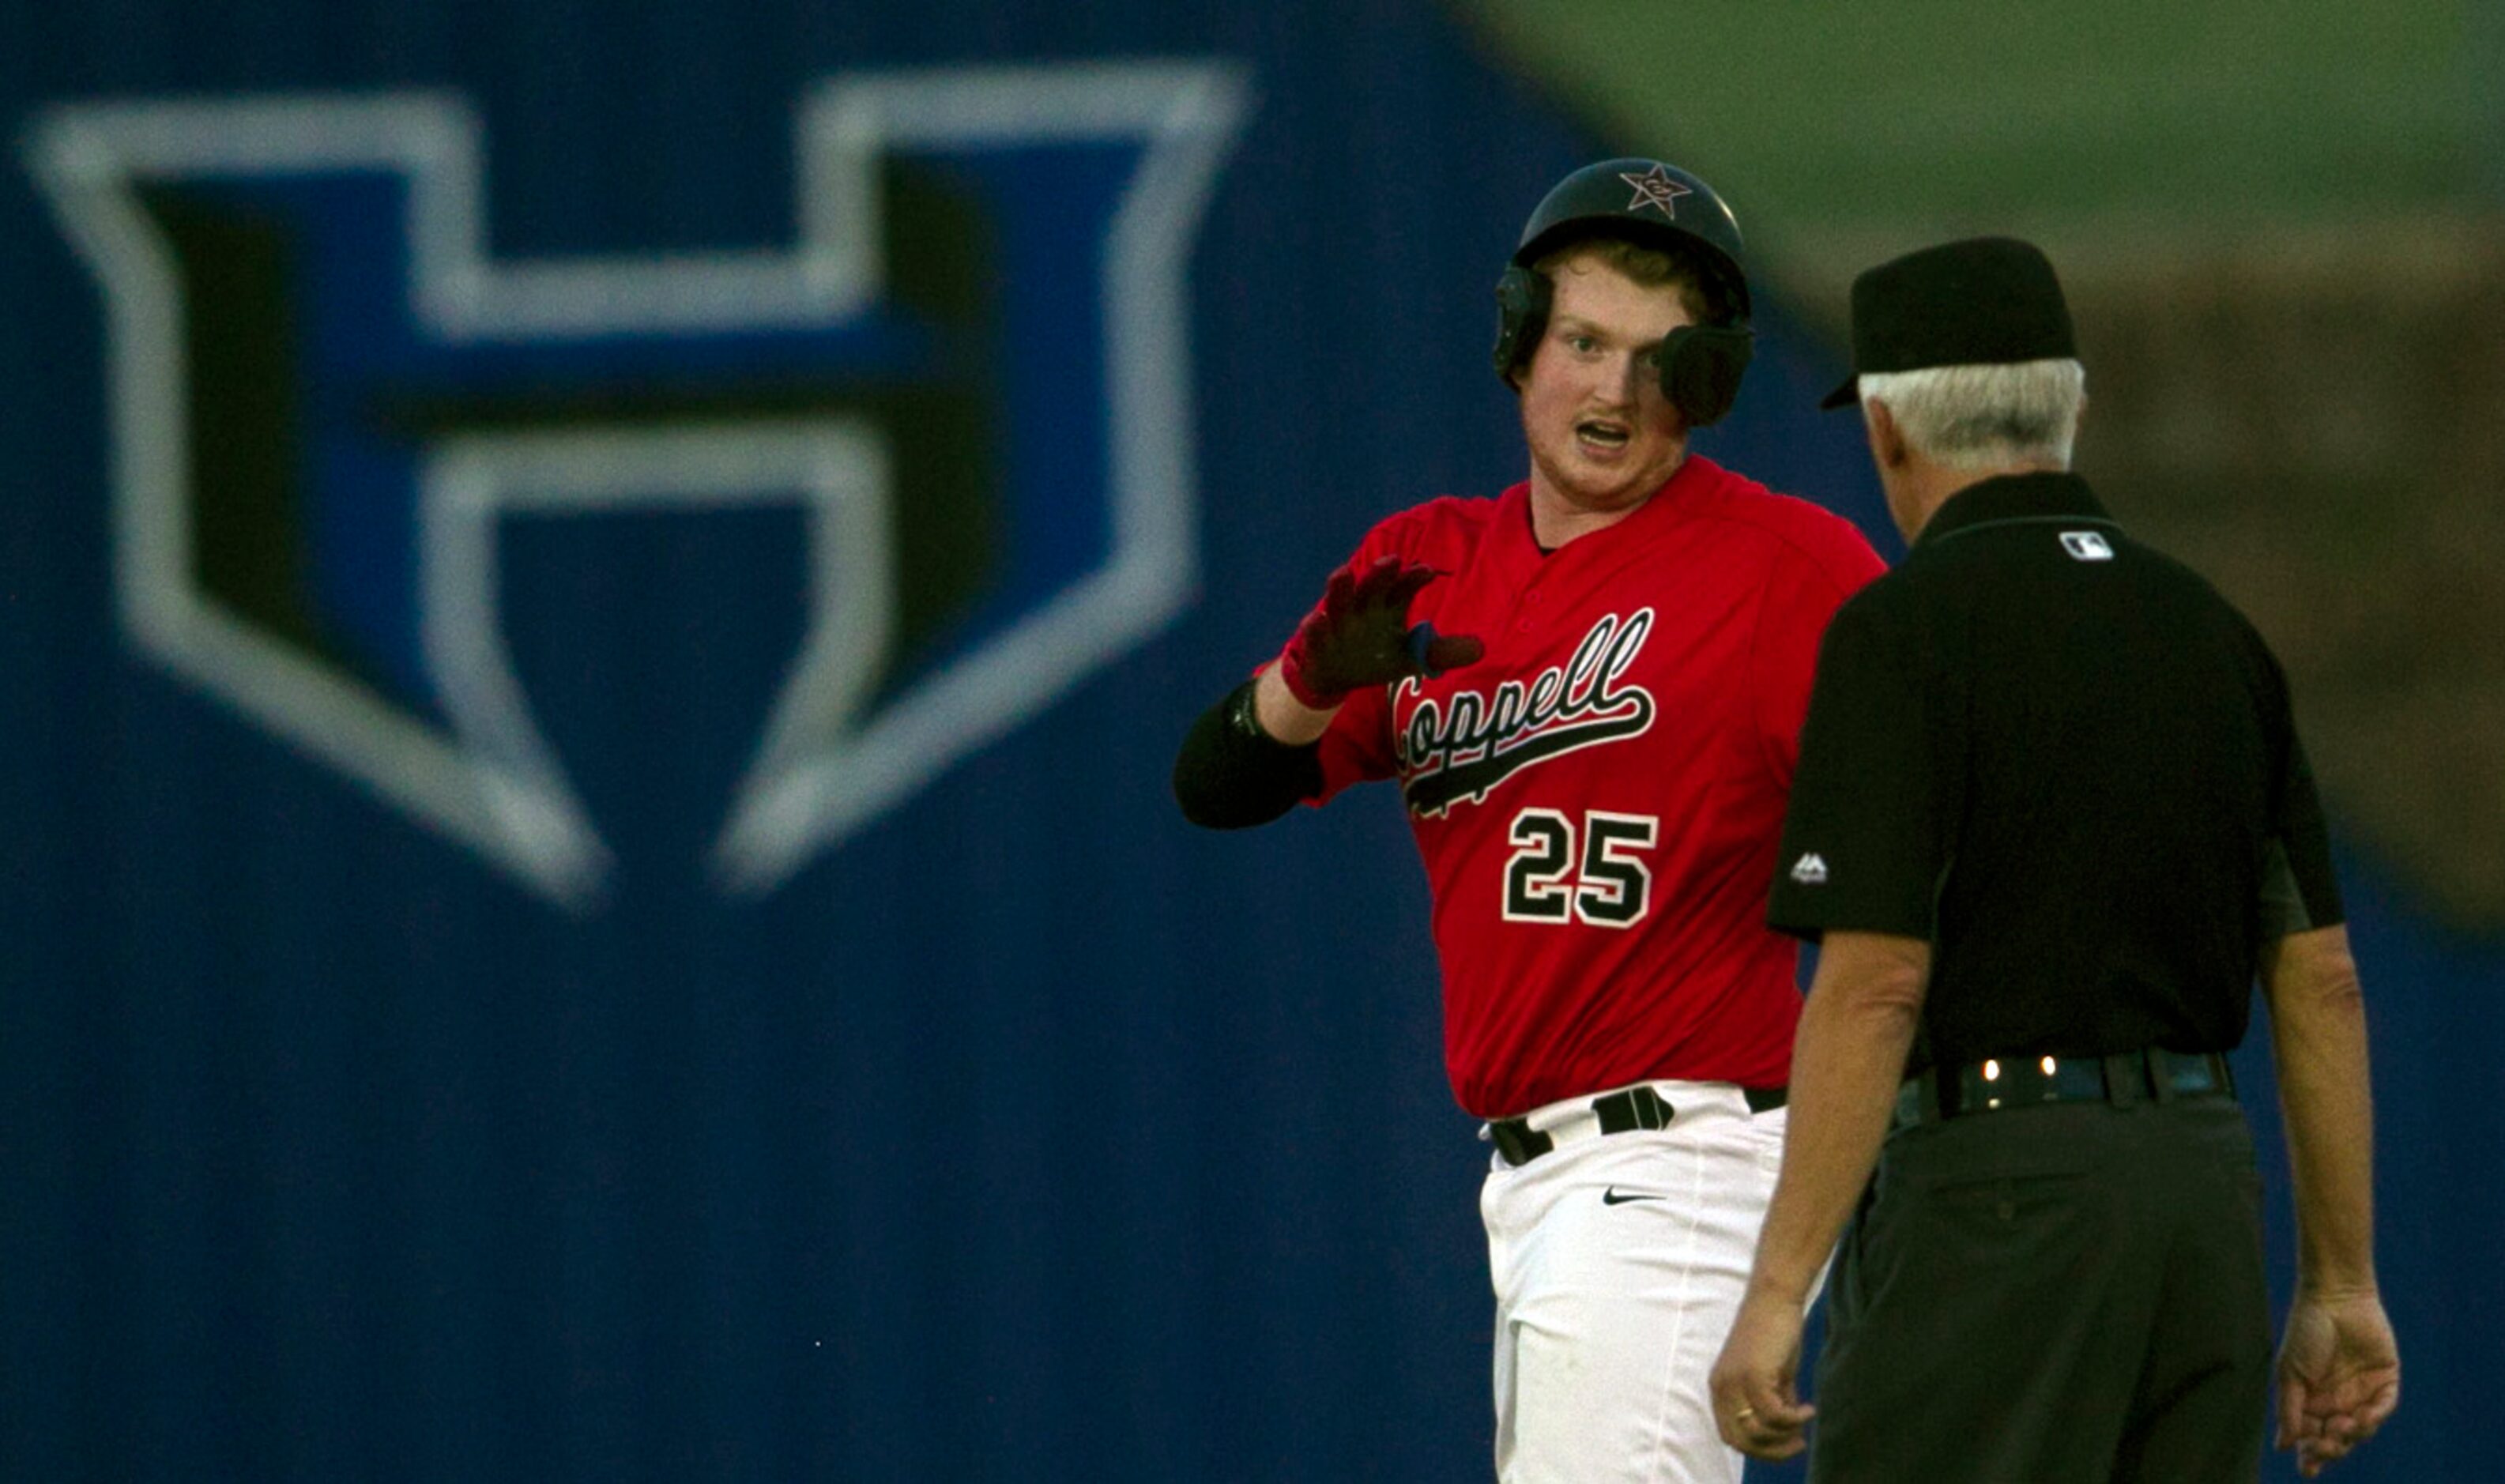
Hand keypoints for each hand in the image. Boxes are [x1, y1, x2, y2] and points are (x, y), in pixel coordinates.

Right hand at [1275, 555, 1482, 708]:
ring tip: (1343, 572)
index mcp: (1387, 606)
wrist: (1335, 676)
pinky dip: (1316, 625)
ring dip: (1341, 586)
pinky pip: (1315, 631)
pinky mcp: (1317, 641)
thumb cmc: (1375, 658)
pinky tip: (1317, 619)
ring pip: (1339, 600)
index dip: (1414, 578)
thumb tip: (1482, 648)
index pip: (1404, 586)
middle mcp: (1363, 607)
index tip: (1428, 571)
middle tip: (1391, 560)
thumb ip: (1442, 653)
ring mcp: (1338, 622)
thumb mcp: (1411, 659)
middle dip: (1379, 573)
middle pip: (1372, 586)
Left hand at [1709, 1286, 1814, 1460]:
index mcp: (1719, 1388)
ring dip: (1784, 1435)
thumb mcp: (1772, 1374)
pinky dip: (1793, 1419)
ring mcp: (1734, 1382)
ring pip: (1757, 1432)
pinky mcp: (1753, 1375)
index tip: (1785, 1445)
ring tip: (1804, 1421)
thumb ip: (1775, 1401)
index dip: (1757, 1448)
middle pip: (1740, 1441)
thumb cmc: (1775, 1332)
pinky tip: (1808, 1409)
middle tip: (1799, 1444)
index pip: (1730, 1435)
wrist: (1775, 1298)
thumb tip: (1788, 1429)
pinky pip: (1773, 1414)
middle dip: (1771, 1451)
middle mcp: (1720, 1388)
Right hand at [2275, 1288, 2398, 1475]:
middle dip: (2330, 1448)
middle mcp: (2338, 1401)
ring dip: (2352, 1434)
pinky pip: (2384, 1407)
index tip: (2308, 1470)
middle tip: (2324, 1448)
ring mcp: (2362, 1392)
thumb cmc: (2305, 1331)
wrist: (2333, 1298)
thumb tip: (2283, 1446)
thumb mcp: (2289, 1373)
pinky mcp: (2385, 1381)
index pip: (2312, 1436)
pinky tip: (2362, 1417)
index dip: (2311, 1455)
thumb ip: (2289, 1409)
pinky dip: (2375, 1417)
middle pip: (2338, 1438)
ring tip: (2341, 1427)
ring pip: (2362, 1428)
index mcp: (2311, 1400)